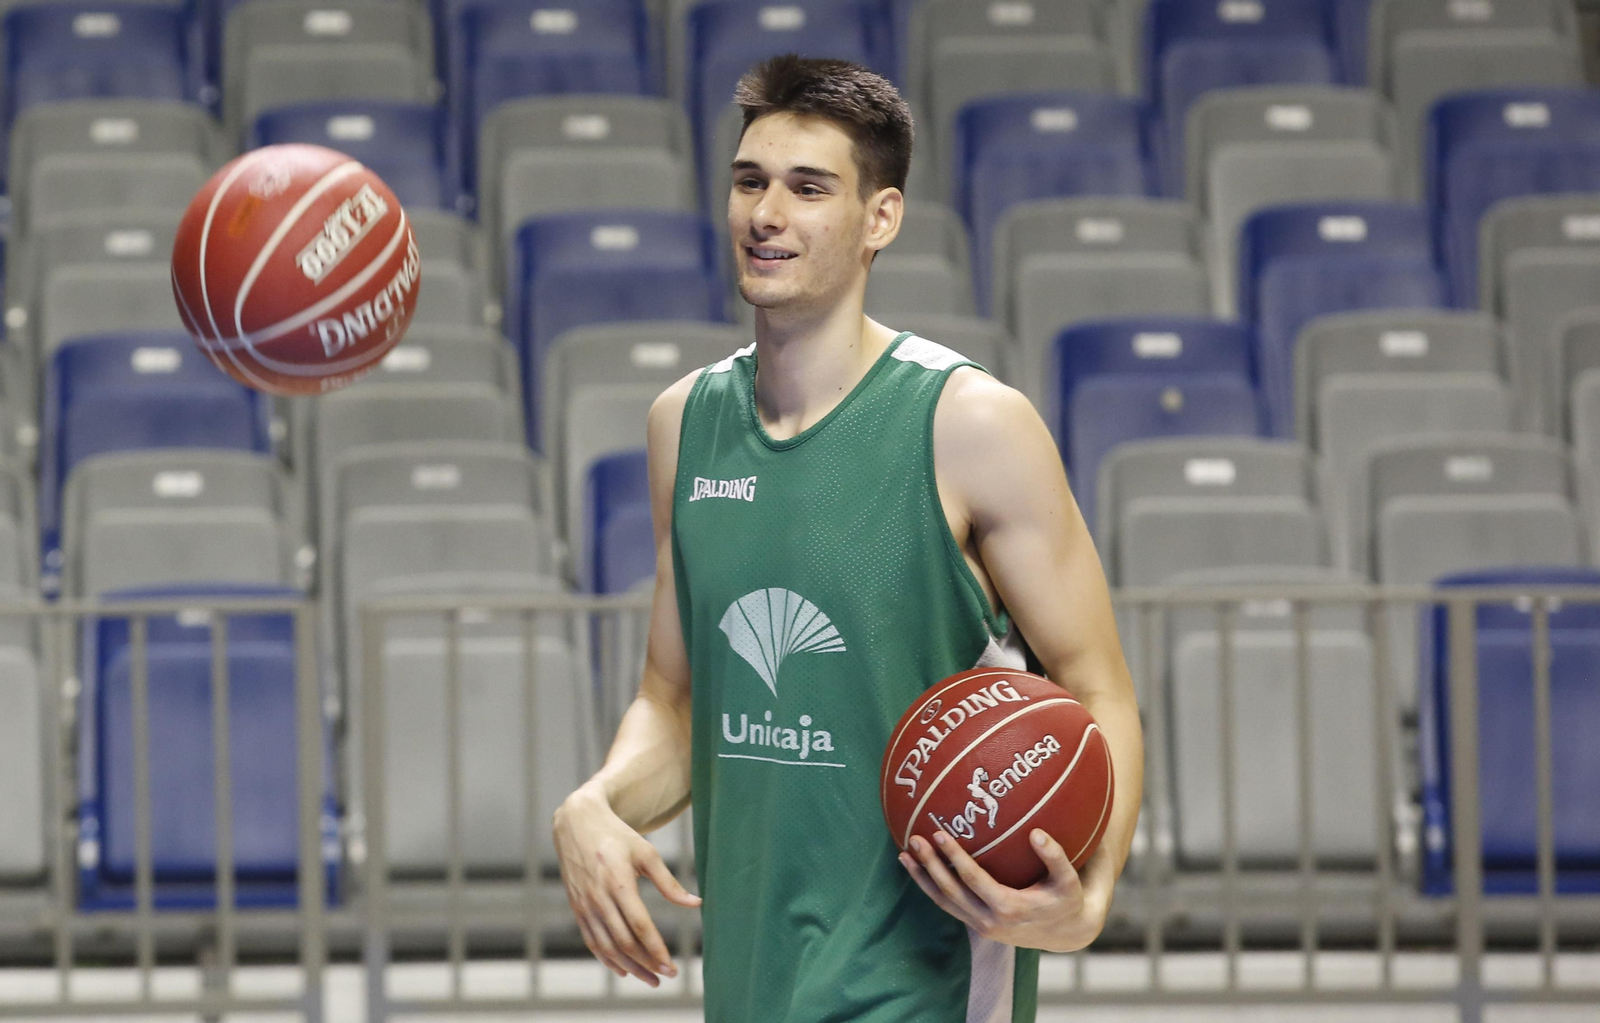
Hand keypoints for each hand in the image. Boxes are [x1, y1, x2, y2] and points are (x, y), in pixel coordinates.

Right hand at [552, 784, 701, 985]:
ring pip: (607, 946)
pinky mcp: (577, 908)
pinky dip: (607, 959)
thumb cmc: (617, 836)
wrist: (576, 823)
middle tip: (666, 976)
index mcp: (618, 881)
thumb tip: (695, 903)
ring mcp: (585, 905)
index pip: (639, 925)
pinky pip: (592, 941)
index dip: (656, 948)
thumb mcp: (646, 852)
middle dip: (646, 963)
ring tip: (649, 978)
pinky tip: (623, 969)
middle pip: (624, 941)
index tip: (670, 965)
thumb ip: (669, 882)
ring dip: (629, 967)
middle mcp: (599, 897)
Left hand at [899, 829, 1110, 953]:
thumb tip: (1036, 833)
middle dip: (930, 865)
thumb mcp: (1068, 880)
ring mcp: (979, 926)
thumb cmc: (1066, 899)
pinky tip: (918, 868)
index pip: (973, 880)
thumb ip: (1055, 857)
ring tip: (904, 854)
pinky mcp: (975, 924)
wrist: (1064, 933)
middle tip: (915, 839)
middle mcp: (989, 921)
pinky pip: (947, 904)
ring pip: (943, 901)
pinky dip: (929, 887)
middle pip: (951, 891)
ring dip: (922, 878)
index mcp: (1008, 908)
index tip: (940, 834)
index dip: (954, 858)